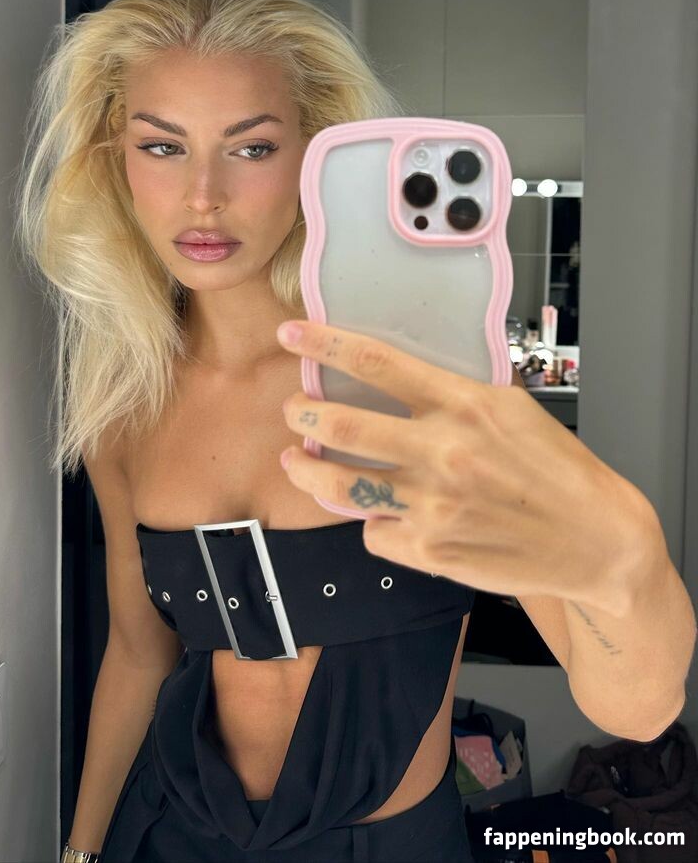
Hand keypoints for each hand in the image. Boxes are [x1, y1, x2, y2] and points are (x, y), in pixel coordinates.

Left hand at [276, 320, 652, 607]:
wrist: (593, 539)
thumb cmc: (557, 472)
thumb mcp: (512, 410)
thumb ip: (454, 395)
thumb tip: (399, 385)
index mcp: (464, 405)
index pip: (377, 363)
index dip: (325, 346)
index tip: (293, 337)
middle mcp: (442, 452)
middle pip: (342, 425)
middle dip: (303, 413)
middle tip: (294, 410)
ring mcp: (432, 504)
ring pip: (339, 485)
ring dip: (306, 469)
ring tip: (297, 460)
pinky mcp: (429, 549)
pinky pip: (373, 532)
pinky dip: (371, 521)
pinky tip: (382, 514)